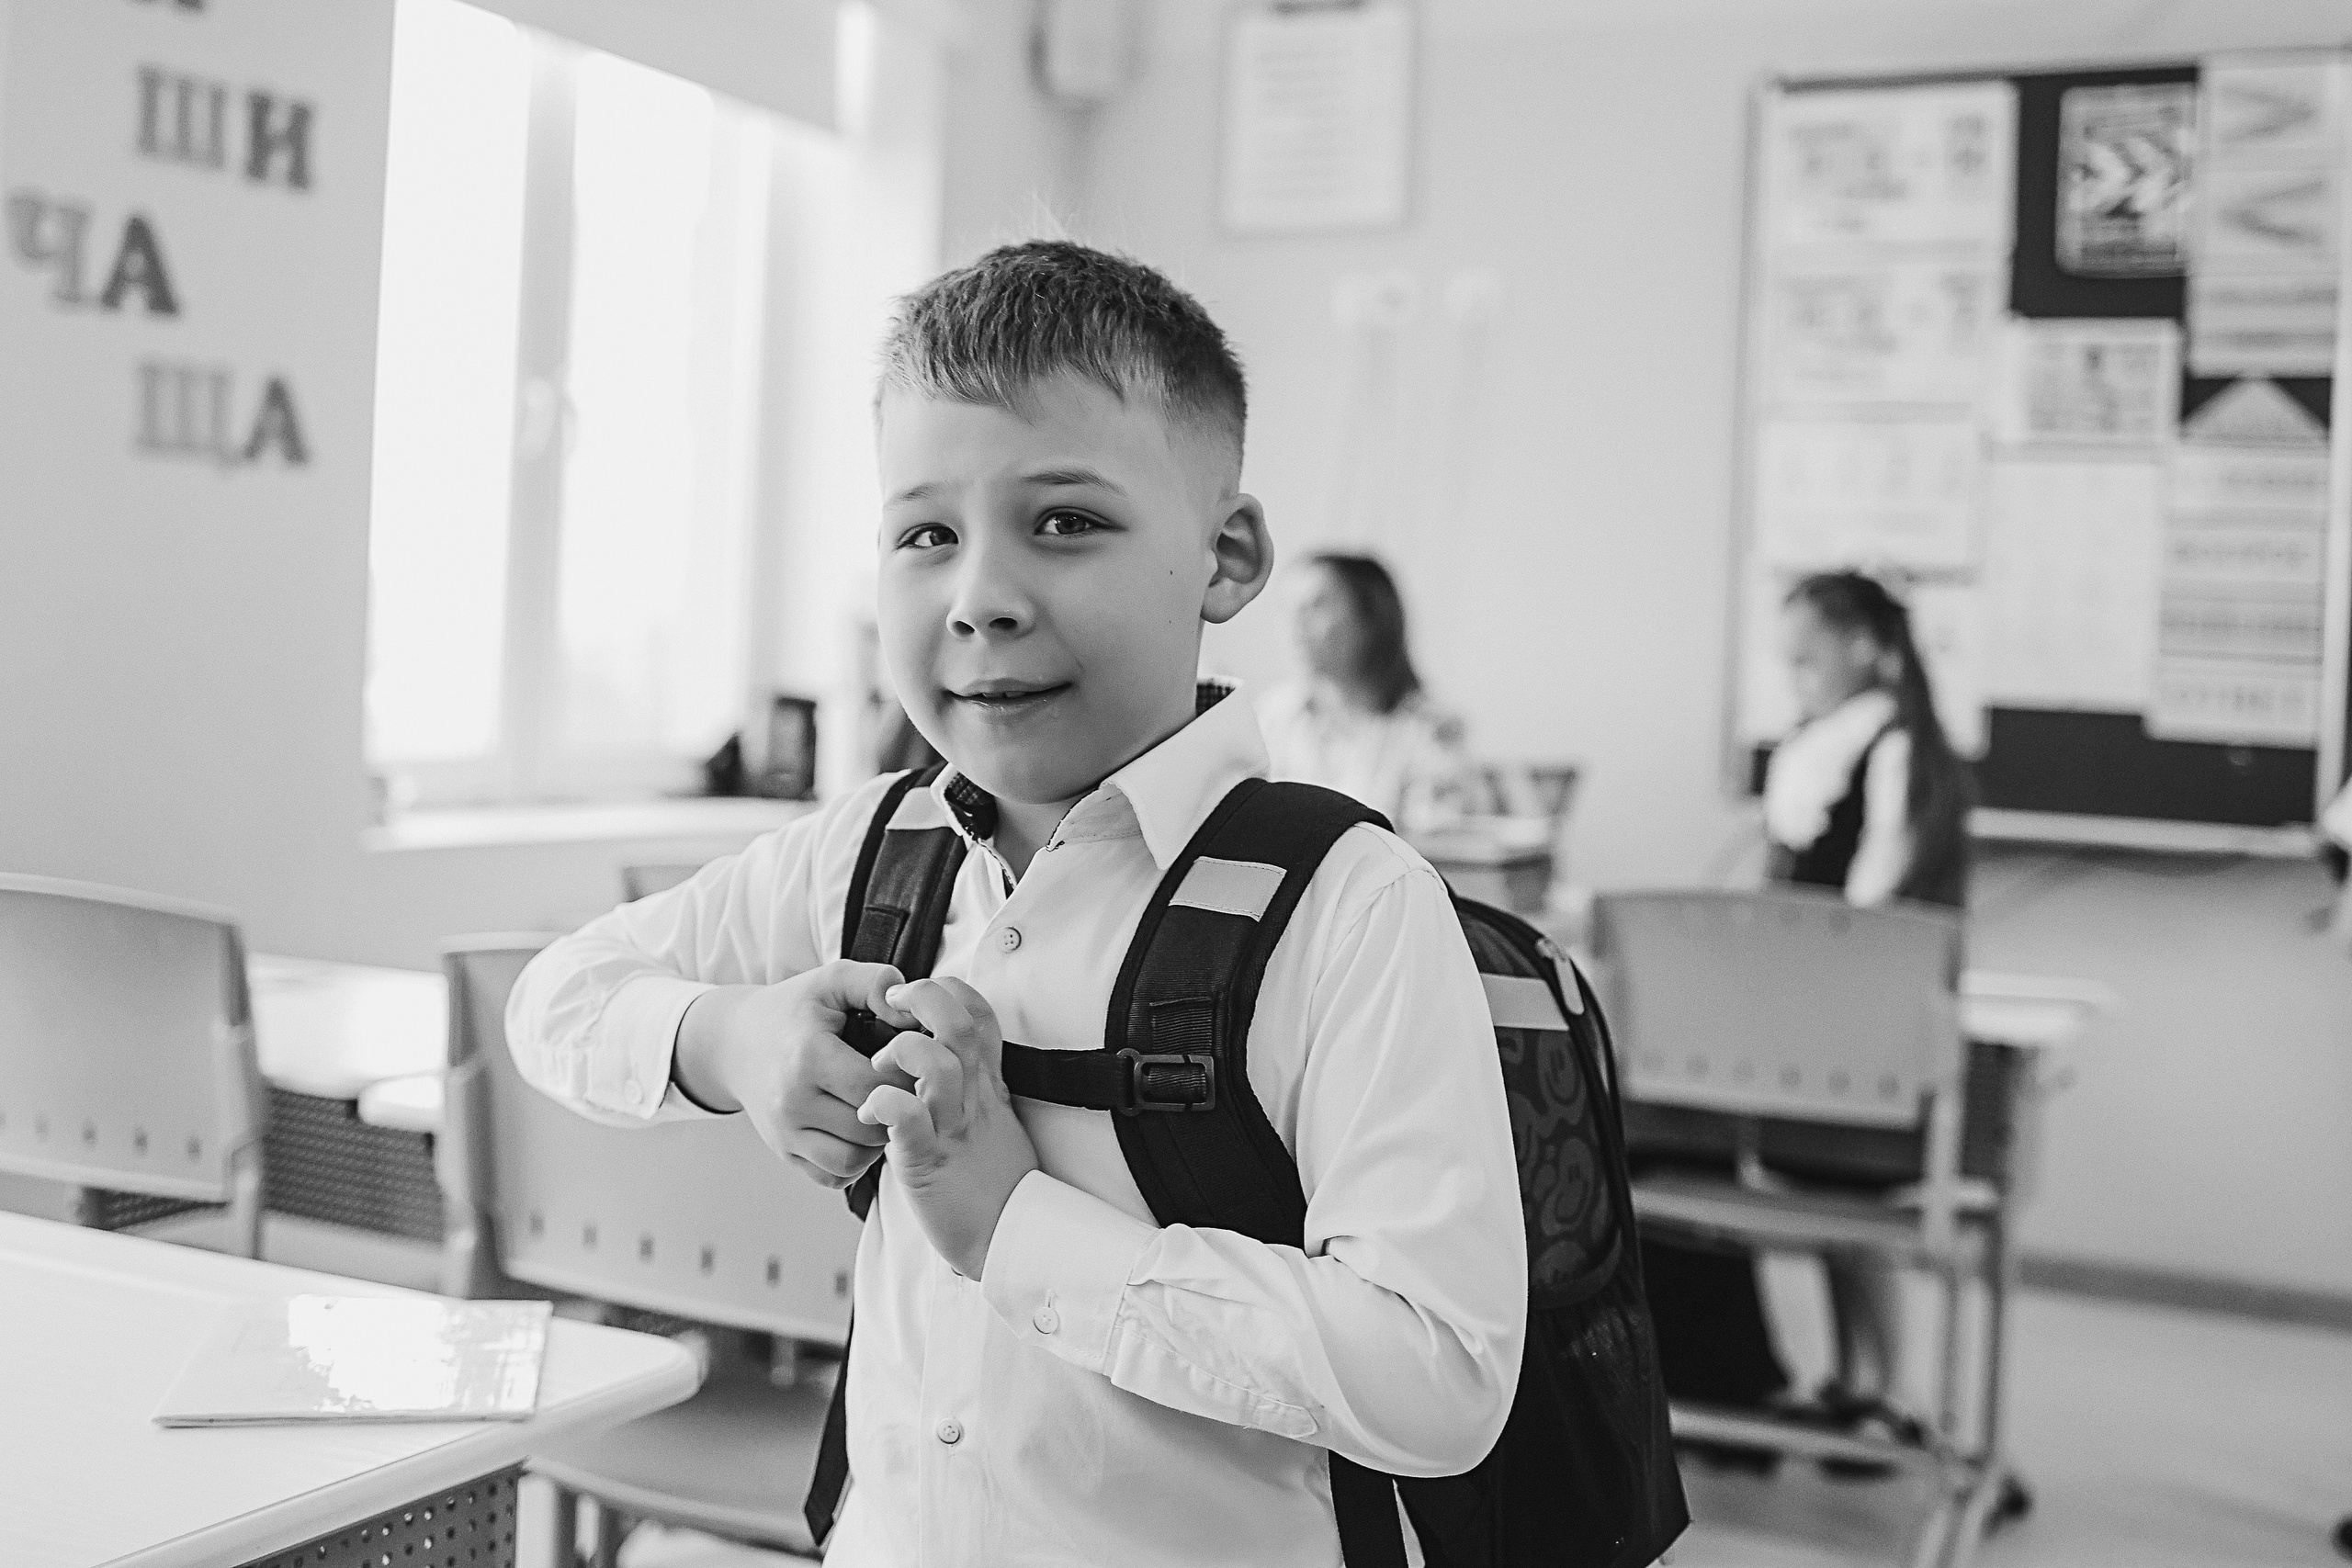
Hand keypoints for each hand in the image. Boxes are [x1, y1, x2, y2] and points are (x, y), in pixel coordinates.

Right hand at [674, 961, 918, 1189]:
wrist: (736, 1042)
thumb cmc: (794, 1009)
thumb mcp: (832, 981)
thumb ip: (877, 982)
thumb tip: (912, 1011)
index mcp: (808, 1057)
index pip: (879, 1086)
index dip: (907, 1078)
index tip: (910, 1064)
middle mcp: (792, 1102)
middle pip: (870, 1127)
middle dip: (897, 1111)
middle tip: (906, 1091)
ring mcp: (785, 1133)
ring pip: (854, 1160)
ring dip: (878, 1141)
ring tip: (884, 1111)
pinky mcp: (784, 1152)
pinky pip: (833, 1175)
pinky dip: (855, 1161)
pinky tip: (860, 1131)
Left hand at [856, 977, 1039, 1277]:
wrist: (1006, 1238)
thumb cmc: (992, 1182)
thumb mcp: (994, 1120)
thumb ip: (975, 1084)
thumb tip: (947, 1054)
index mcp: (986, 1084)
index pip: (979, 1014)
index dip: (949, 990)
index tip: (916, 994)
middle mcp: (973, 1098)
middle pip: (958, 1025)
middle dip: (923, 999)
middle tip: (892, 1004)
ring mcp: (952, 1127)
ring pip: (938, 1064)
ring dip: (902, 1052)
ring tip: (878, 1066)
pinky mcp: (929, 1161)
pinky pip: (907, 1119)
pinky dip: (883, 1103)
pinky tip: (869, 1110)